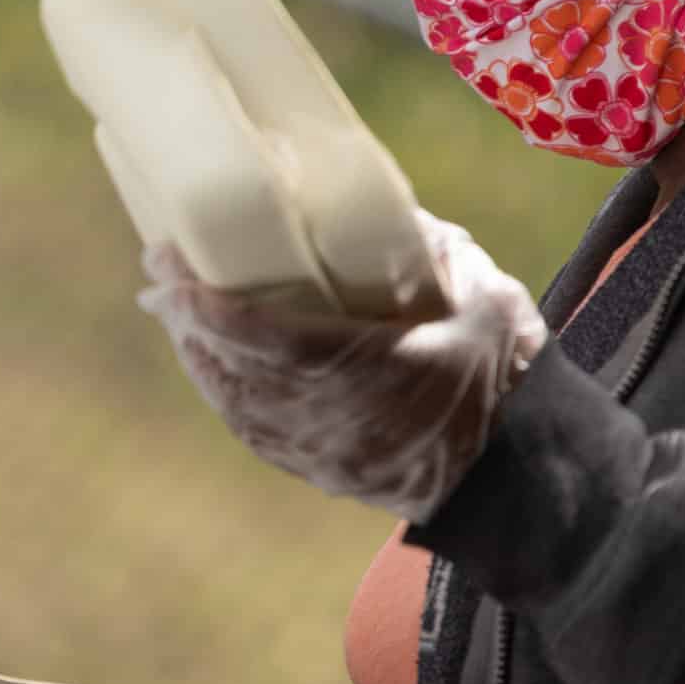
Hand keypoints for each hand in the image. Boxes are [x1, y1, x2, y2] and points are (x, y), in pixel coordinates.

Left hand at [137, 211, 548, 524]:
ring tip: (175, 311)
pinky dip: (226, 392)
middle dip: (186, 320)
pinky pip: (252, 430)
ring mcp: (319, 453)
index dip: (203, 303)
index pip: (260, 337)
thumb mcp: (487, 299)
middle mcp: (329, 418)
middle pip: (230, 369)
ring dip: (199, 355)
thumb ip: (433, 250)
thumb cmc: (511, 379)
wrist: (525, 475)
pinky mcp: (319, 472)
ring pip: (233, 403)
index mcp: (366, 370)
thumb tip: (379, 207)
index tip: (166, 263)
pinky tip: (213, 362)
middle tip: (159, 274)